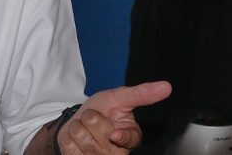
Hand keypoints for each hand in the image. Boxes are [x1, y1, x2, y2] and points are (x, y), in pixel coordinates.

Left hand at [57, 81, 171, 152]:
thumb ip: (141, 94)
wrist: (78, 120)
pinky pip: (70, 148)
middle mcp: (118, 152)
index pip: (129, 139)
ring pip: (83, 138)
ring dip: (77, 128)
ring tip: (85, 128)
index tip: (114, 134)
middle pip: (99, 132)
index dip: (120, 137)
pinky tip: (75, 139)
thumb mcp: (119, 97)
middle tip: (94, 120)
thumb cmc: (101, 109)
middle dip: (90, 119)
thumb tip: (166, 86)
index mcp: (130, 136)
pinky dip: (68, 138)